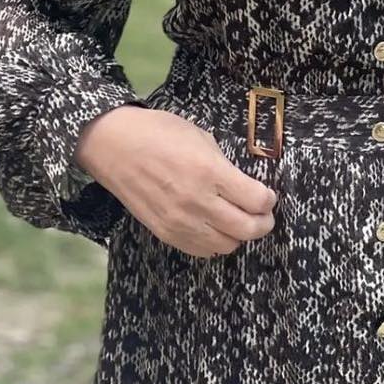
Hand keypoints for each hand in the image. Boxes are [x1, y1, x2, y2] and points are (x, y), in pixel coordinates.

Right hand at [73, 105, 276, 258]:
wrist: (114, 147)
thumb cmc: (159, 132)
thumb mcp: (201, 138)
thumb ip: (224, 166)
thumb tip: (244, 185)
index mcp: (209, 172)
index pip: (256, 200)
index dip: (269, 199)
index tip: (268, 195)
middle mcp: (197, 202)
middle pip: (247, 229)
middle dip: (264, 223)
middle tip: (265, 214)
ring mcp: (180, 222)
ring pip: (227, 245)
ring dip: (240, 235)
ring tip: (240, 220)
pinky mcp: (165, 234)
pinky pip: (202, 251)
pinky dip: (217, 243)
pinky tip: (217, 229)